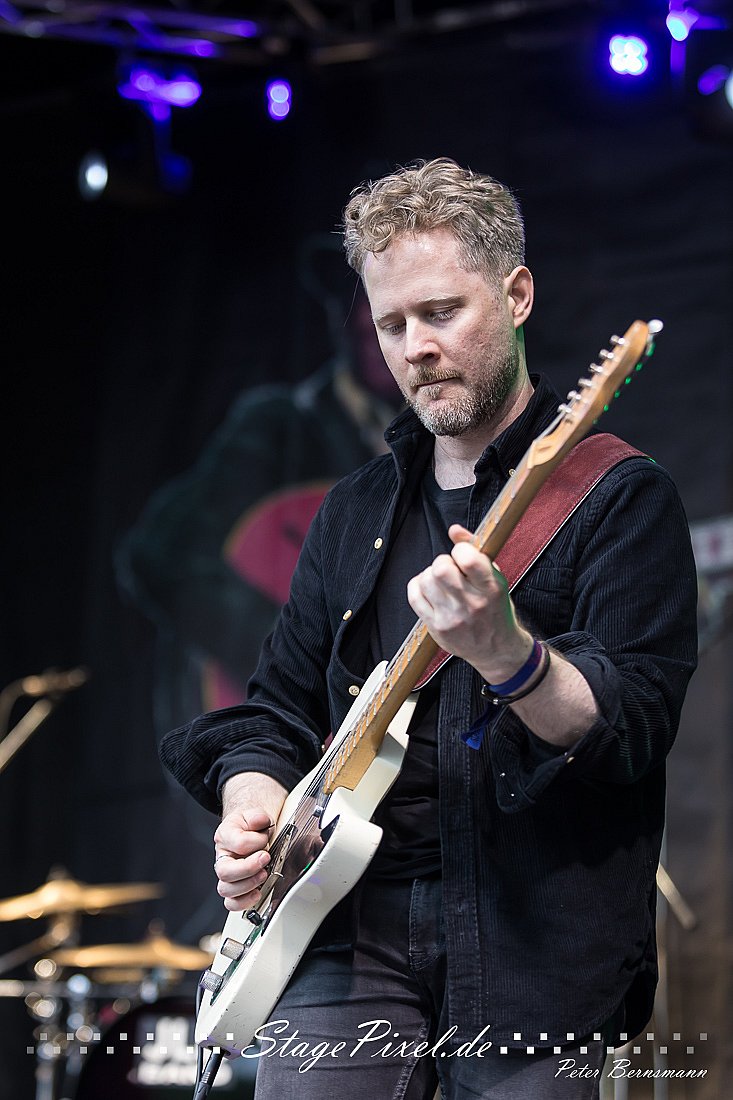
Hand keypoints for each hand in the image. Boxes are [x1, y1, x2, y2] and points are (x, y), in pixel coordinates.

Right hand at [213, 773, 287, 911]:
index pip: (237, 843)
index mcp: (225, 836)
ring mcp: (227, 874)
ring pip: (226, 889)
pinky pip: (231, 903)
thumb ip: (258, 816)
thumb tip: (261, 820)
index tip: (265, 839)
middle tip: (265, 859)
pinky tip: (257, 893)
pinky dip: (244, 902)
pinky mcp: (233, 888)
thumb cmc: (252, 826)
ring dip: (248, 885)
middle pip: (225, 871)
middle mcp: (222, 857)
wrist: (250, 831)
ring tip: (263, 875)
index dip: (255, 842)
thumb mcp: (255, 814)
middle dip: (249, 868)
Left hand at [406, 523, 532, 682]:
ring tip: (441, 582)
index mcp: (491, 588)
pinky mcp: (437, 627)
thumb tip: (454, 530)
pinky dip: (418, 586)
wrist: (496, 649)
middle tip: (450, 569)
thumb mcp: (496, 579)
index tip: (463, 555)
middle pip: (441, 568)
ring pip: (426, 580)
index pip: (468, 558)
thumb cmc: (495, 610)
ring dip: (430, 575)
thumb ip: (476, 551)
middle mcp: (472, 604)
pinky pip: (414, 596)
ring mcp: (452, 617)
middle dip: (442, 561)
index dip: (461, 550)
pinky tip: (429, 590)